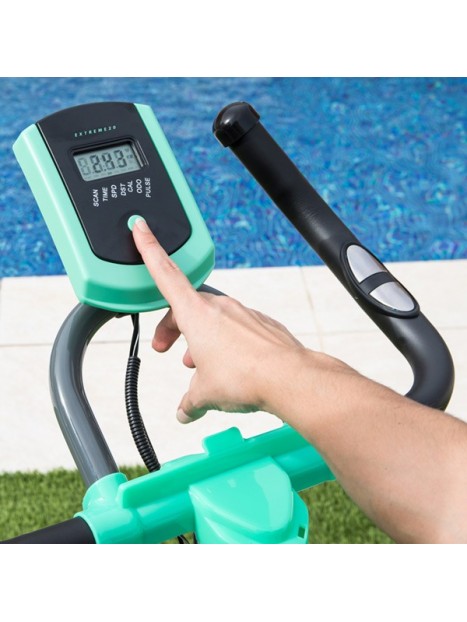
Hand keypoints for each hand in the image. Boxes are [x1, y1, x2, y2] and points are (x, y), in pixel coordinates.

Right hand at [132, 219, 305, 423]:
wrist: (289, 378)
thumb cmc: (244, 377)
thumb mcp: (205, 394)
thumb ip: (190, 401)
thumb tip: (185, 411)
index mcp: (197, 314)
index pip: (166, 274)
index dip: (150, 249)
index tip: (141, 228)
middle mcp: (221, 308)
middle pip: (187, 308)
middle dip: (173, 327)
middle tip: (165, 349)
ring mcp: (244, 314)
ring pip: (213, 321)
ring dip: (201, 339)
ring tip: (201, 367)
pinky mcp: (263, 325)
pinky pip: (237, 330)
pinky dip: (227, 345)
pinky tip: (231, 368)